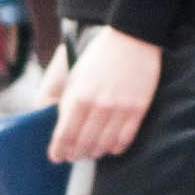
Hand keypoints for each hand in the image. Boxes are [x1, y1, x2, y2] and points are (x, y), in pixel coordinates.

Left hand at [48, 26, 160, 164]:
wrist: (131, 38)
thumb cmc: (99, 57)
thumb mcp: (76, 77)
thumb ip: (68, 102)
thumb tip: (61, 128)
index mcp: (79, 97)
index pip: (65, 135)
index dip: (59, 150)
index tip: (56, 157)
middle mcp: (98, 106)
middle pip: (83, 144)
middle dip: (75, 154)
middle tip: (72, 156)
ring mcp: (120, 109)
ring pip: (104, 145)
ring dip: (94, 152)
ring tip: (90, 152)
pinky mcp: (138, 110)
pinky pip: (125, 139)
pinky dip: (115, 147)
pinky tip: (109, 147)